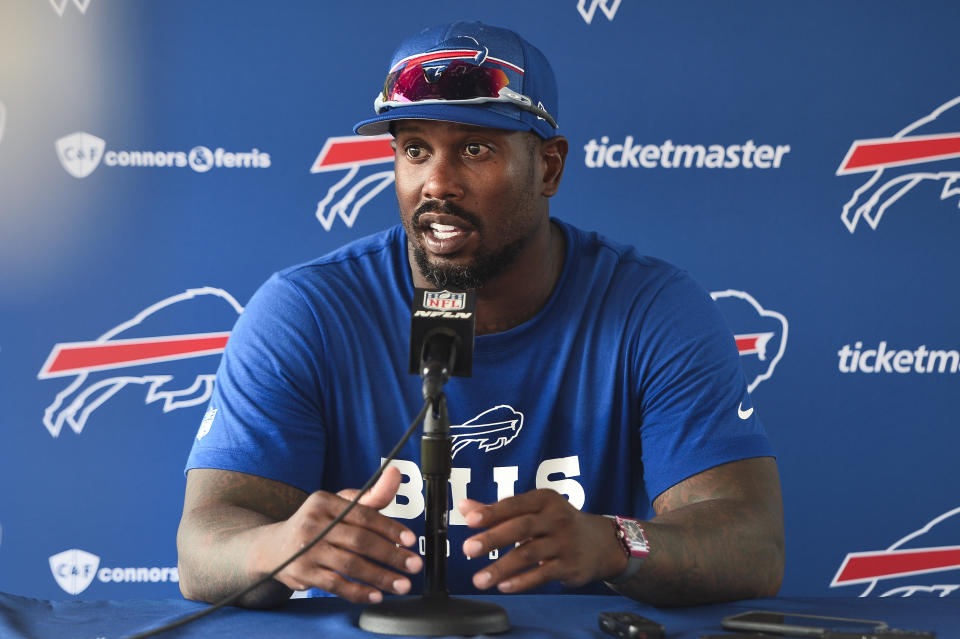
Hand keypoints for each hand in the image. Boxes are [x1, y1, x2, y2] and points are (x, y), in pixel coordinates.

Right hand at [250, 465, 422, 603]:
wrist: (274, 547)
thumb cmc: (317, 523)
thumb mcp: (339, 505)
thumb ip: (371, 496)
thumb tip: (395, 473)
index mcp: (324, 502)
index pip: (363, 515)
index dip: (389, 528)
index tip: (410, 540)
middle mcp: (313, 523)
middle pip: (359, 541)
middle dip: (391, 555)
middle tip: (414, 565)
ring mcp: (306, 549)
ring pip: (350, 565)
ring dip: (380, 577)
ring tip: (401, 584)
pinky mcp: (302, 573)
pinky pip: (336, 585)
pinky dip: (358, 592)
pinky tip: (376, 595)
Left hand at [458, 489, 626, 592]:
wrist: (602, 543)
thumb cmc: (558, 523)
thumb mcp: (534, 509)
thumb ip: (498, 510)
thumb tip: (464, 506)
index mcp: (544, 499)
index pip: (514, 504)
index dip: (492, 512)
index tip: (470, 520)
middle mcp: (556, 518)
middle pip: (520, 528)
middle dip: (493, 538)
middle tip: (468, 549)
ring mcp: (564, 543)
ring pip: (529, 555)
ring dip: (501, 568)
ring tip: (479, 579)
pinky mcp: (569, 566)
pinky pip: (542, 575)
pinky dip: (521, 581)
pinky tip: (503, 586)